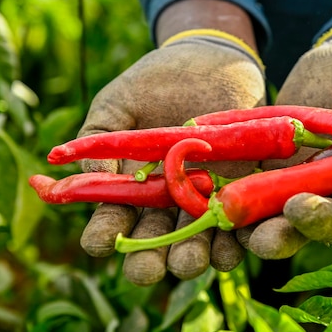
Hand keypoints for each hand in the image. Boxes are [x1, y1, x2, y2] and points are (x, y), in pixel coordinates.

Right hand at [78, 30, 264, 284]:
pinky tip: (229, 250)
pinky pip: (239, 222)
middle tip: (148, 271)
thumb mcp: (120, 102)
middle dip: (151, 260)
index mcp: (133, 185)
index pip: (114, 219)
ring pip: (197, 239)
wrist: (212, 60)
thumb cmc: (158, 79)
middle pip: (156, 240)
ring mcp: (205, 197)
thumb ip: (101, 138)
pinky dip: (235, 239)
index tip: (99, 243)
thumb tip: (89, 176)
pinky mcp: (242, 188)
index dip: (104, 234)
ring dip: (193, 256)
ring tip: (189, 262)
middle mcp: (168, 200)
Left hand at [241, 23, 331, 256]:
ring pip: (285, 221)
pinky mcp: (267, 176)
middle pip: (327, 222)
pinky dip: (240, 209)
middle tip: (298, 209)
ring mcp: (299, 187)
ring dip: (271, 231)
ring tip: (256, 232)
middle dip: (313, 220)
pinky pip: (252, 199)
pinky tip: (224, 213)